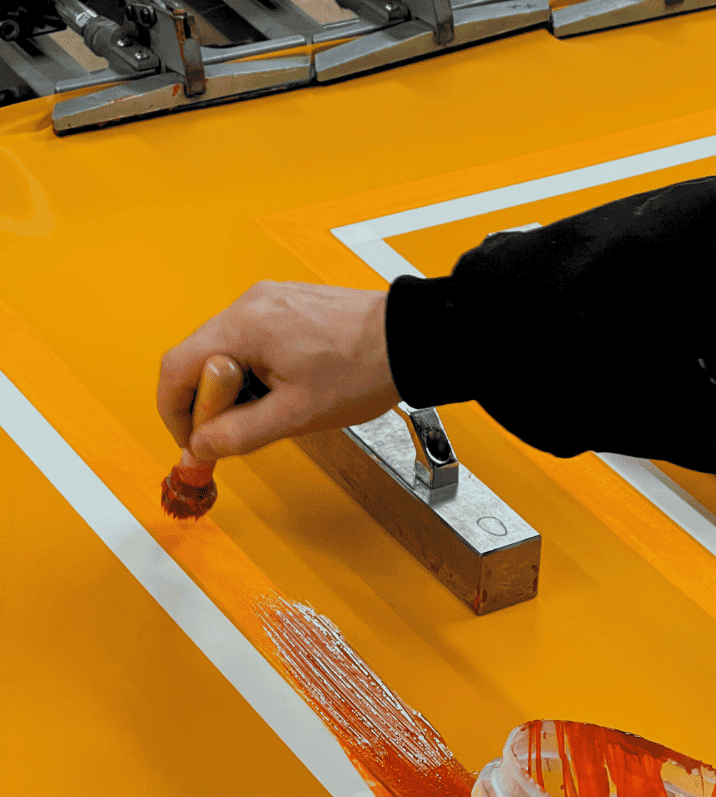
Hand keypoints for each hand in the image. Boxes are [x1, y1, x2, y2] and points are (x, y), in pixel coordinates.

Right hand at [157, 282, 397, 461]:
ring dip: (232, 388)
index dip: (174, 412)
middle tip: (232, 434)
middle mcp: (249, 303)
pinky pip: (250, 339)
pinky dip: (252, 370)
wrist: (410, 340)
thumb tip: (200, 448)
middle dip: (208, 403)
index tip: (192, 440)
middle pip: (197, 357)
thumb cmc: (364, 371)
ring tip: (271, 410)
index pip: (175, 367)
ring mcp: (268, 299)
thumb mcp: (295, 416)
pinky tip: (283, 390)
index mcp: (244, 326)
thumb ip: (239, 434)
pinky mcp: (286, 304)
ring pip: (224, 350)